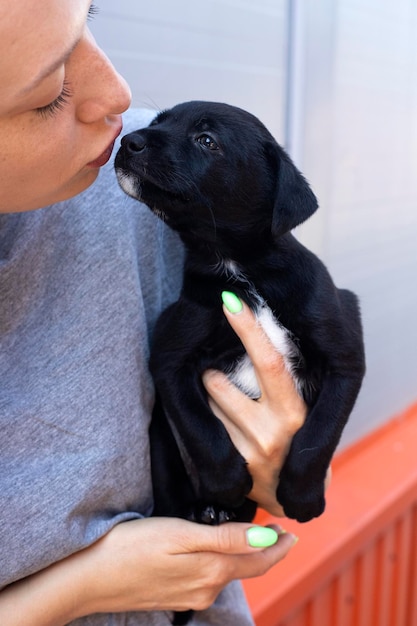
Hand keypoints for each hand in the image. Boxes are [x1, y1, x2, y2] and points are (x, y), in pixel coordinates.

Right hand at [0, 518, 296, 624]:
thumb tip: (267, 539)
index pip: (260, 560)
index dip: (279, 546)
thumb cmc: (133, 547)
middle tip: (280, 532)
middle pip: (247, 569)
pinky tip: (219, 553)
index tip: (293, 532)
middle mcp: (206, 589)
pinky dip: (224, 564)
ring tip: (255, 537)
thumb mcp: (182, 534)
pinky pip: (209, 578)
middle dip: (267, 552)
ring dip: (245, 557)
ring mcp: (190, 595)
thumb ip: (226, 538)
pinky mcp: (175, 595)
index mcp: (212, 571)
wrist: (90, 577)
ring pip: (229, 574)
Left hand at [203, 297, 307, 516]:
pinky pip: (203, 429)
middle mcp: (272, 433)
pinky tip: (220, 428)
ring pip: (206, 405)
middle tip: (214, 372)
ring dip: (208, 397)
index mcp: (296, 413)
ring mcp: (247, 452)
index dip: (250, 329)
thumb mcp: (304, 413)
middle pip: (219, 383)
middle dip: (209, 372)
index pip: (271, 363)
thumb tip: (265, 335)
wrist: (291, 498)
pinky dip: (205, 420)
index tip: (231, 301)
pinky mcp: (229, 469)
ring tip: (225, 409)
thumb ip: (287, 384)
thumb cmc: (298, 442)